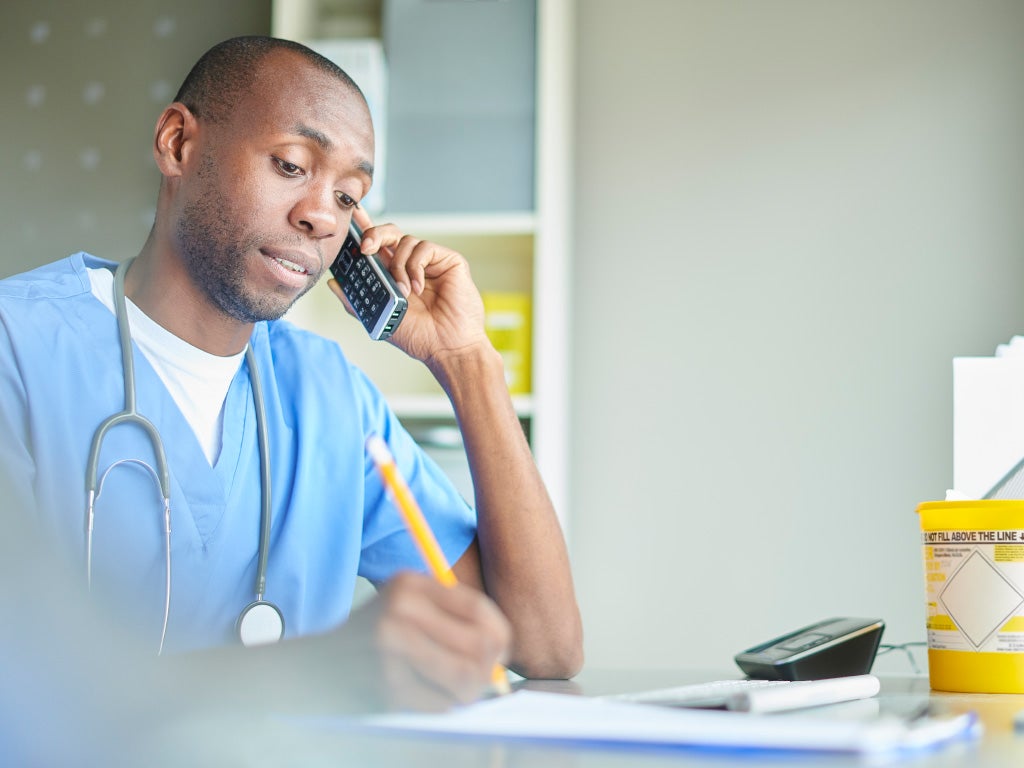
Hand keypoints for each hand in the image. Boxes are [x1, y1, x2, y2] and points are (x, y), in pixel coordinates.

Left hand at [327, 209, 489, 366]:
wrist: (448, 348)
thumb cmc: (420, 337)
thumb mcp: (379, 319)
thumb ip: (354, 302)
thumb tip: (333, 283)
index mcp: (394, 275)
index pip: (376, 245)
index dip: (363, 228)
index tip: (349, 218)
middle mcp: (411, 265)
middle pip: (389, 233)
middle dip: (373, 234)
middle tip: (365, 248)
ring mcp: (430, 262)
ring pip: (404, 240)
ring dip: (397, 266)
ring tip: (403, 291)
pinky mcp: (448, 260)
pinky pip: (424, 248)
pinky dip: (415, 267)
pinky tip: (417, 287)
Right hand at [341, 571, 510, 711]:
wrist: (316, 665)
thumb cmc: (374, 637)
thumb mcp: (407, 607)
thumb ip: (453, 618)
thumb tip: (502, 648)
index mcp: (410, 585)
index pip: (479, 608)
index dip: (500, 636)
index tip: (498, 653)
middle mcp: (400, 611)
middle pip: (479, 646)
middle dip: (487, 670)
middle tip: (479, 680)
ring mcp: (390, 649)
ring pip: (465, 678)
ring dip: (467, 692)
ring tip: (455, 691)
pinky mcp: (384, 685)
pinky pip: (439, 704)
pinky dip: (439, 705)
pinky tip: (422, 695)